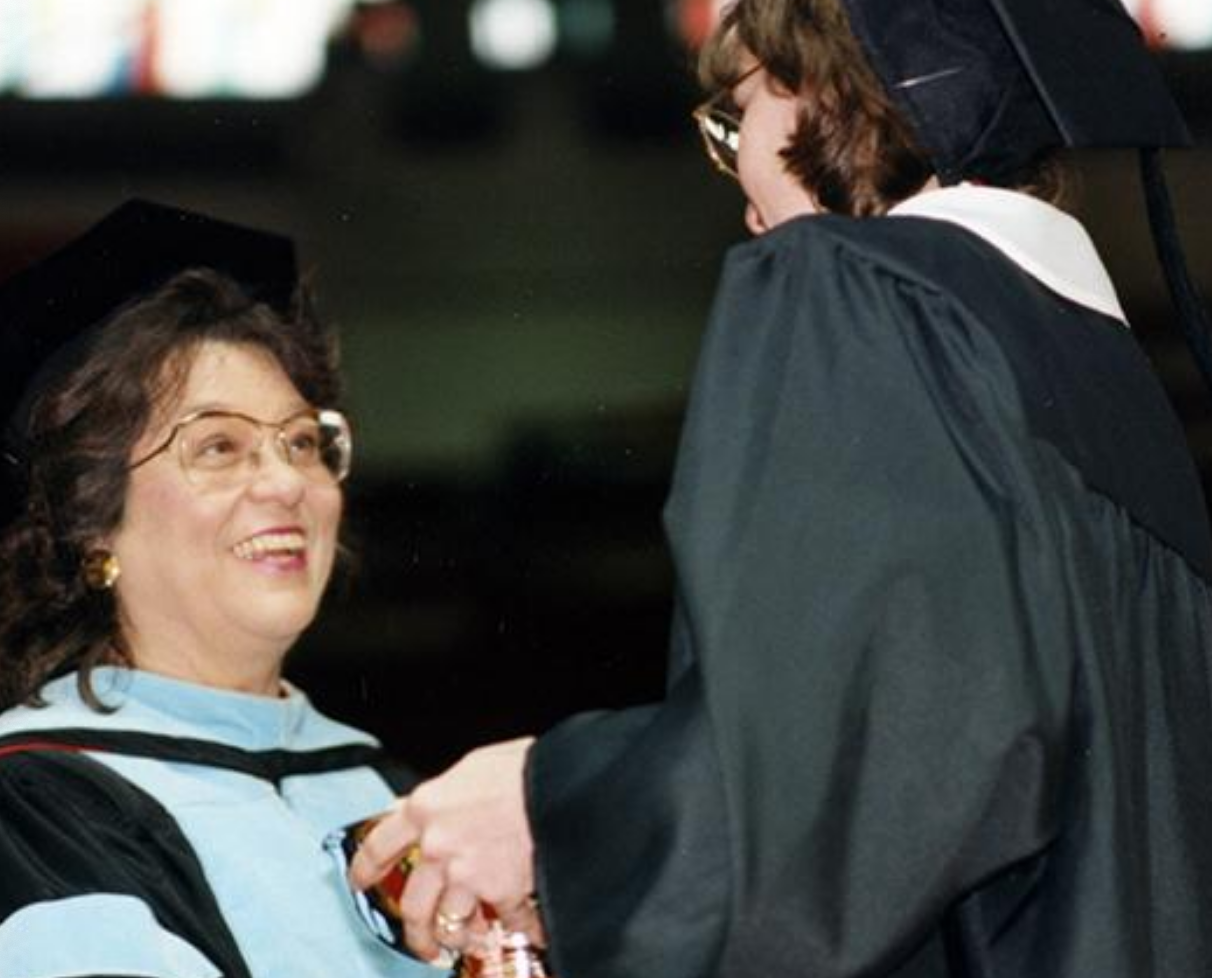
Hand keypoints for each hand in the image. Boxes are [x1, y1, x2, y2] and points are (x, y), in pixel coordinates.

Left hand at [349, 737, 544, 960]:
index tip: (361, 882)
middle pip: (412, 905)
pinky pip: (508, 923)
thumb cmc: (520, 766)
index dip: (365, 869)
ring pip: (449, 925)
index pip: (380, 845)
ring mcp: (468, 874)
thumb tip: (418, 808)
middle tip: (421, 941)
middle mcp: (439, 847)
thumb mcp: (470, 767)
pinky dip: (520, 929)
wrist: (559, 781)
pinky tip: (529, 931)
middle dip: (415, 931)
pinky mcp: (502, 891)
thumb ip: (441, 795)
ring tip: (465, 943)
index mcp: (426, 809)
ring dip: (458, 939)